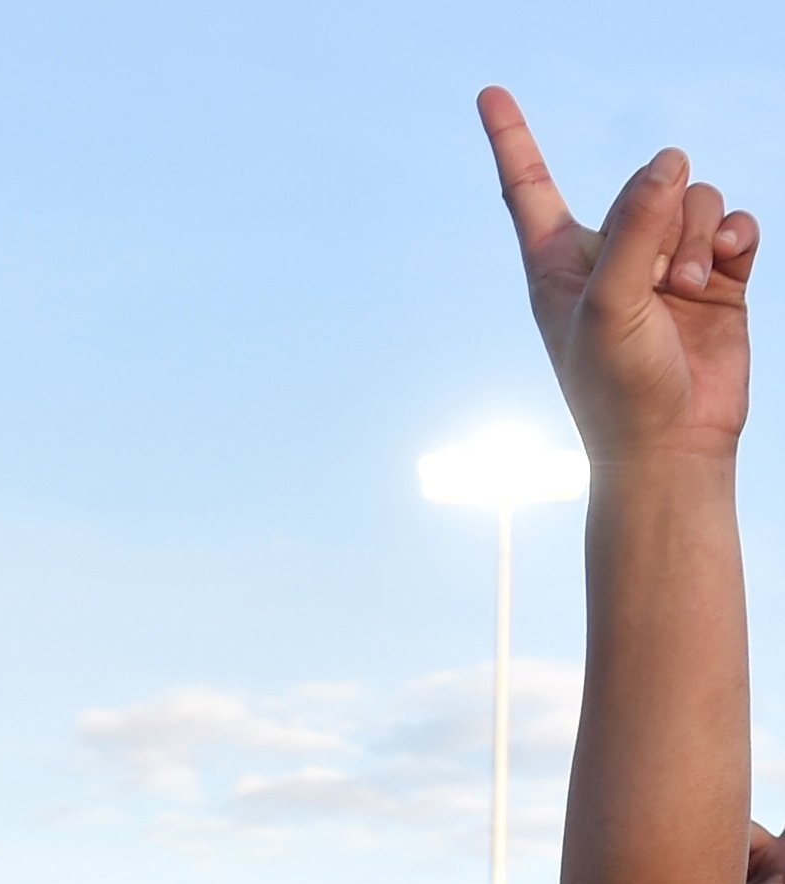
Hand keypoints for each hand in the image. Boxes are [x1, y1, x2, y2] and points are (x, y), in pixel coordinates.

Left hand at [481, 87, 757, 461]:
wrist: (672, 447)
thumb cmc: (618, 388)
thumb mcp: (610, 303)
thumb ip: (635, 225)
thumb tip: (670, 161)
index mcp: (558, 264)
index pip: (529, 187)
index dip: (512, 139)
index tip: (490, 92)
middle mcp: (611, 256)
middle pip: (647, 182)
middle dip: (664, 218)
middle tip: (658, 281)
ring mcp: (665, 265)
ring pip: (696, 197)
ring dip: (700, 237)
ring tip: (688, 291)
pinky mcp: (716, 278)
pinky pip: (734, 223)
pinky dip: (736, 238)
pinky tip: (729, 267)